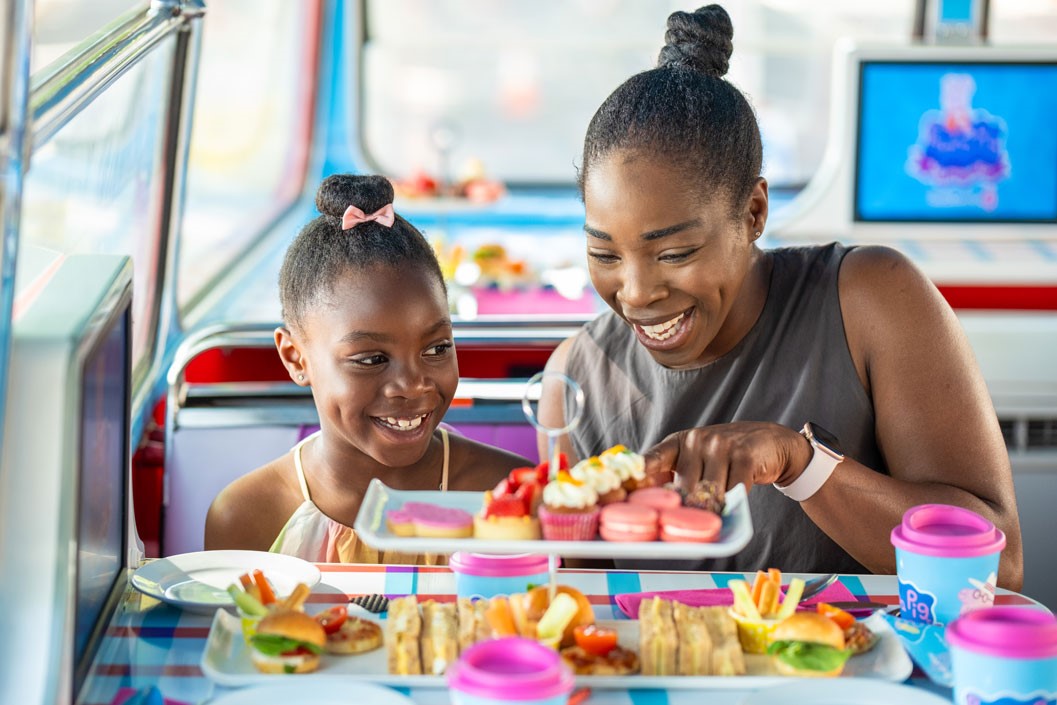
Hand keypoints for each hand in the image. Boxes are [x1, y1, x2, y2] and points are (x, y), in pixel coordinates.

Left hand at [642, 421, 811, 493]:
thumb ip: (675, 475)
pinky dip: (734, 501)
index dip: (639, 472)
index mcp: (678, 442)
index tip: (626, 486)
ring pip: (710, 492)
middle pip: (684, 488)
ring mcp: (720, 445)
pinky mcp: (744, 455)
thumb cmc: (723, 456)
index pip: (653, 458)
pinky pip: (734, 490)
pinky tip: (734, 500)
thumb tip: (649, 502)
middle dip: (689, 508)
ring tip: (716, 510)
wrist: (767, 441)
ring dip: (713, 508)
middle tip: (693, 520)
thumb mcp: (695, 457)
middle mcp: (696, 440)